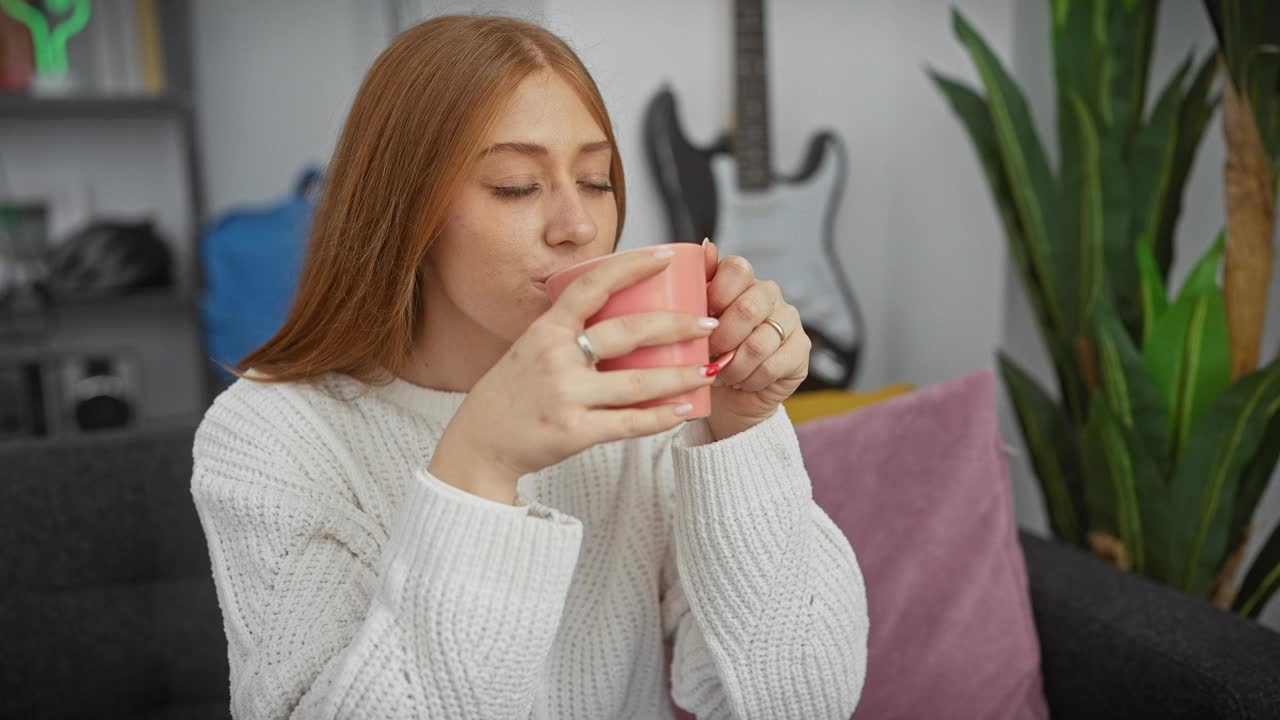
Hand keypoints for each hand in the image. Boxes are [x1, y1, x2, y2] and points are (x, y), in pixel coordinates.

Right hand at [430, 249, 719, 503]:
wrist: (479, 445)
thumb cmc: (511, 394)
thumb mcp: (529, 348)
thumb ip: (565, 331)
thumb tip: (614, 308)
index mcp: (545, 330)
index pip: (593, 285)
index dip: (632, 266)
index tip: (667, 256)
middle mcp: (555, 357)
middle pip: (627, 332)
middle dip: (676, 325)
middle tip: (707, 322)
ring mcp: (565, 395)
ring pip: (637, 382)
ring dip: (680, 376)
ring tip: (708, 369)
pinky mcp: (573, 431)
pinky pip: (628, 423)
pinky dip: (660, 417)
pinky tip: (683, 410)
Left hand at [702, 239, 809, 440]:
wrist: (729, 394)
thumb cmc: (709, 353)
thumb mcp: (695, 319)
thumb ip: (699, 282)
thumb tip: (706, 246)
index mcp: (742, 281)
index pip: (737, 269)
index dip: (717, 295)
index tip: (702, 318)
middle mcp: (769, 294)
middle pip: (748, 307)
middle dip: (722, 339)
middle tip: (710, 354)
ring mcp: (789, 320)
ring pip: (758, 343)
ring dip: (734, 366)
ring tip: (723, 374)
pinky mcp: (802, 348)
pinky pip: (773, 365)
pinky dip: (751, 379)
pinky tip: (744, 381)